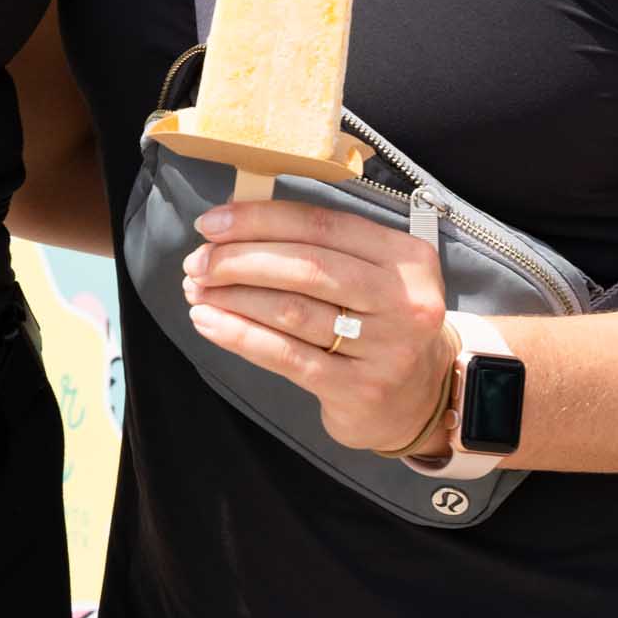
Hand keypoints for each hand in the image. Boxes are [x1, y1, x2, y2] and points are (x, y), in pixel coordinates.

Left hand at [183, 199, 454, 454]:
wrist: (420, 397)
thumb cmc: (380, 322)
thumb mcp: (373, 275)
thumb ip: (322, 247)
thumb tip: (235, 226)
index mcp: (405, 257)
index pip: (322, 224)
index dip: (260, 220)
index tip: (211, 224)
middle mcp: (403, 300)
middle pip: (306, 266)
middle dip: (240, 259)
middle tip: (197, 262)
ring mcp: (385, 348)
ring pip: (292, 311)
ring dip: (233, 297)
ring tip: (197, 290)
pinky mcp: (359, 389)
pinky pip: (287, 355)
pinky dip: (240, 335)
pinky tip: (209, 322)